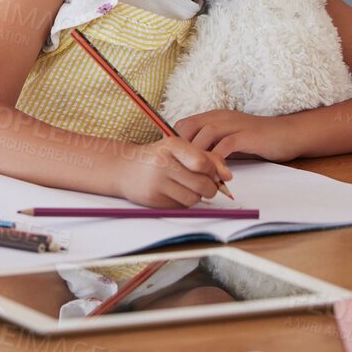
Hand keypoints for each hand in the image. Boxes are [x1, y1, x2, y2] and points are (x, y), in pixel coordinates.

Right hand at [114, 136, 231, 207]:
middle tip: (205, 183)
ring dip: (197, 196)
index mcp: (171, 145)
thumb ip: (208, 158)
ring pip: (194, 199)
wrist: (124, 169)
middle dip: (210, 187)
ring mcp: (156, 183)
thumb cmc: (159, 157)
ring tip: (187, 187)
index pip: (203, 163)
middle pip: (203, 184)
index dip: (214, 170)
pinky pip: (181, 206)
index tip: (212, 171)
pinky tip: (174, 192)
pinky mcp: (153, 199)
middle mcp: (162, 163)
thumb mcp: (181, 149)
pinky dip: (183, 201)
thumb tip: (227, 177)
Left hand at [175, 110, 305, 161]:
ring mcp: (235, 124)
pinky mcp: (248, 135)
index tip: (173, 161)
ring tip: (196, 174)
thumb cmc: (257, 141)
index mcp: (214, 117)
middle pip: (189, 127)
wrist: (288, 134)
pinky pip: (227, 144)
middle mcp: (221, 117)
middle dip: (182, 148)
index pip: (184, 124)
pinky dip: (219, 158)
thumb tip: (190, 164)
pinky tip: (217, 173)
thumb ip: (211, 147)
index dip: (175, 142)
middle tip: (181, 169)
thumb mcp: (228, 141)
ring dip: (199, 155)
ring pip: (206, 134)